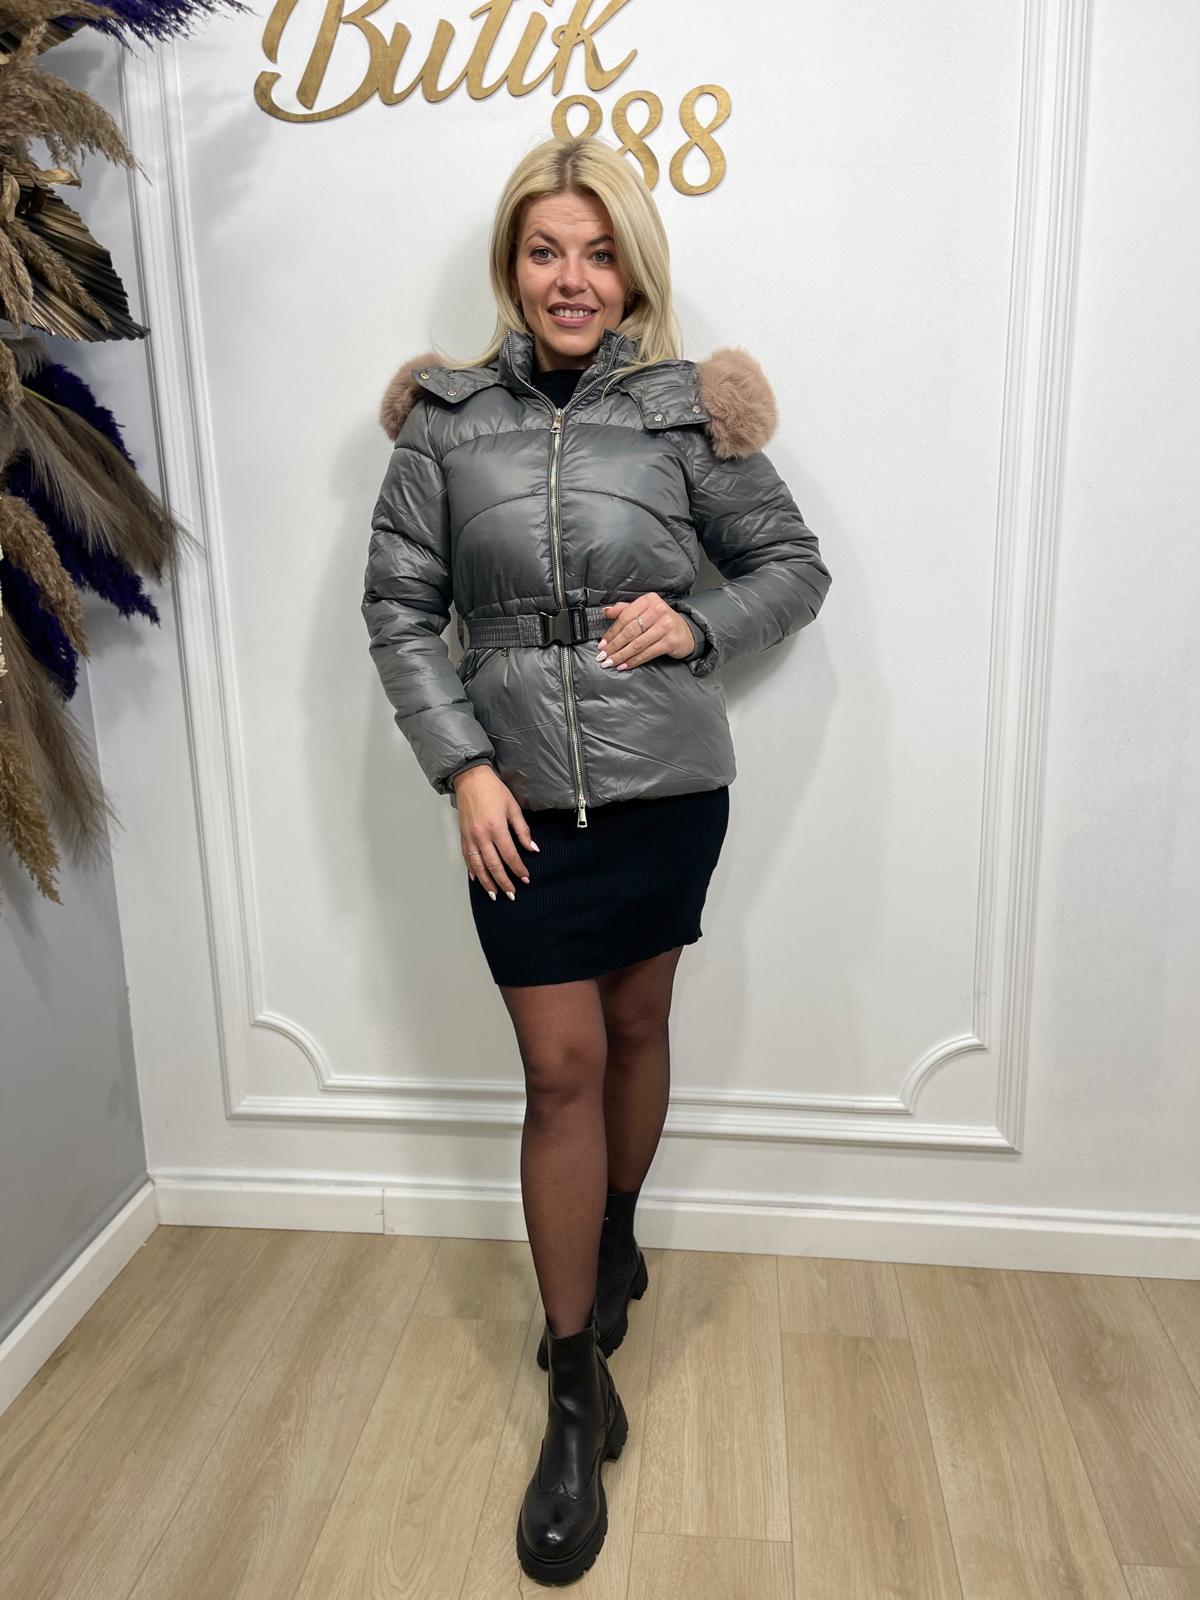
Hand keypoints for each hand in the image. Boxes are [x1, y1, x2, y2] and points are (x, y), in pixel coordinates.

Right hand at [453, 765, 538, 899]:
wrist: (470, 779)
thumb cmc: (492, 790)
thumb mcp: (513, 807)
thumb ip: (522, 830)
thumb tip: (532, 848)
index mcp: (496, 828)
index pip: (510, 855)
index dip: (518, 869)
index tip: (525, 878)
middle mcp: (481, 836)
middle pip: (493, 865)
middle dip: (503, 882)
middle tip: (511, 894)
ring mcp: (470, 838)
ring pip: (478, 866)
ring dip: (487, 882)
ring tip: (494, 894)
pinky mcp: (463, 836)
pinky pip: (467, 858)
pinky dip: (472, 871)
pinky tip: (477, 879)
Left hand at [597, 594, 694, 669]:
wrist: (686, 631)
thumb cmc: (661, 621)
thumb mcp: (645, 610)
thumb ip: (625, 609)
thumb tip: (606, 611)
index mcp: (649, 600)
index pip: (624, 617)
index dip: (611, 632)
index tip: (602, 643)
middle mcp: (658, 610)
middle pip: (630, 631)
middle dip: (614, 646)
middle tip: (603, 656)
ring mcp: (665, 626)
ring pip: (637, 644)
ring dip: (621, 655)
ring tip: (610, 662)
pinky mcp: (670, 641)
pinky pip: (647, 653)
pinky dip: (634, 661)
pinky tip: (624, 665)